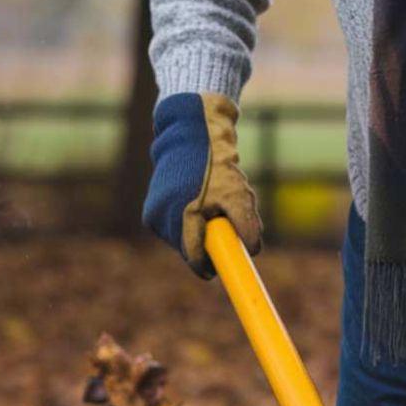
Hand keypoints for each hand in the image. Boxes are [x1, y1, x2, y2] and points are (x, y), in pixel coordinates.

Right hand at [143, 91, 262, 278]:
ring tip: (211, 201)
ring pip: (183, 238)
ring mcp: (154, 213)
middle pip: (189, 249)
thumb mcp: (238, 192)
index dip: (209, 266)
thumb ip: (246, 223)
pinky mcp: (152, 208)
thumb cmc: (216, 164)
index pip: (194, 256)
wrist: (190, 134)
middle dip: (208, 242)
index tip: (219, 271)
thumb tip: (253, 251)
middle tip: (223, 221)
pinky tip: (198, 197)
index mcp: (181, 215)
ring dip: (200, 229)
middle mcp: (162, 218)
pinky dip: (190, 219)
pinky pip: (176, 226)